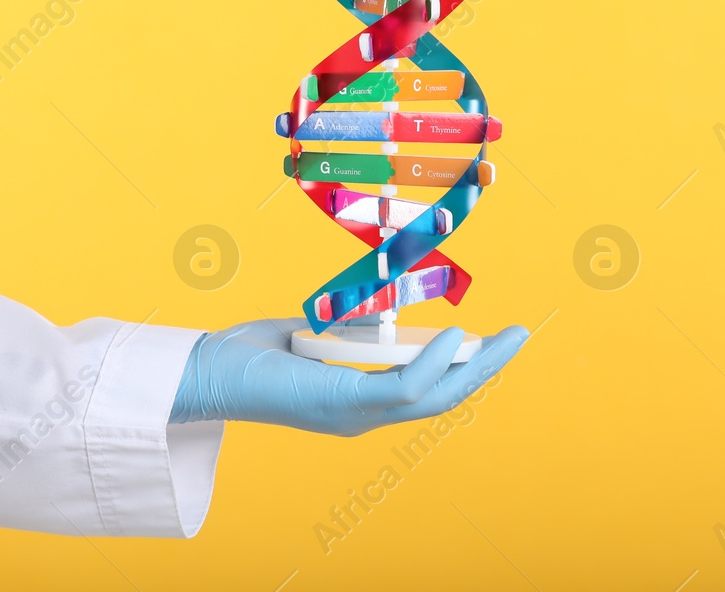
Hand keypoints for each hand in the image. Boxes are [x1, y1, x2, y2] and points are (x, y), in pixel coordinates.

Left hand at [168, 318, 527, 435]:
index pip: (424, 390)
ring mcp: (354, 414)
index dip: (462, 368)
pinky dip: (434, 363)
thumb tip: (374, 308)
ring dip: (476, 368)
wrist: (203, 375)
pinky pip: (403, 388)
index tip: (489, 340)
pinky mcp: (341, 403)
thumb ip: (344, 327)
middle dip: (487, 369)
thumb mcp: (310, 334)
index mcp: (357, 402)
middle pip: (442, 399)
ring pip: (434, 399)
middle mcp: (362, 416)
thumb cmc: (246, 355)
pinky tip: (456, 337)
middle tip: (521, 337)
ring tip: (506, 338)